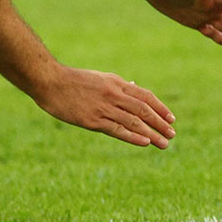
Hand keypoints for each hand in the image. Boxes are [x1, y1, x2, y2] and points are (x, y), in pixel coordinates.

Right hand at [32, 66, 175, 147]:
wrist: (49, 82)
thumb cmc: (72, 80)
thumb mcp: (98, 78)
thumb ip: (117, 85)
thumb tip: (134, 86)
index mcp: (115, 82)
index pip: (145, 96)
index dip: (160, 108)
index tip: (171, 119)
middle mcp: (113, 94)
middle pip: (144, 110)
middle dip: (160, 123)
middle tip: (172, 134)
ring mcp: (103, 107)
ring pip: (134, 121)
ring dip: (152, 133)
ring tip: (164, 144)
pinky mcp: (92, 120)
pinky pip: (117, 129)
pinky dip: (133, 136)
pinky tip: (145, 142)